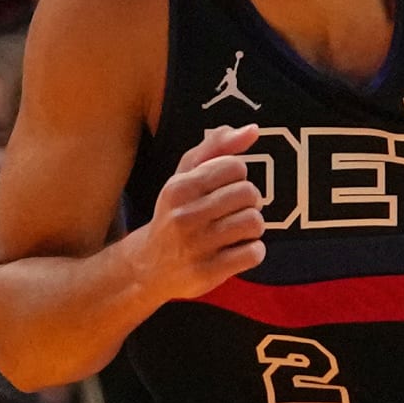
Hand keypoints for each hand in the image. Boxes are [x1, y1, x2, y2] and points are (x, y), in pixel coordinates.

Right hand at [133, 124, 266, 303]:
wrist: (148, 267)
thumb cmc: (174, 215)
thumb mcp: (184, 177)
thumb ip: (216, 148)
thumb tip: (252, 130)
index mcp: (179, 188)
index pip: (235, 167)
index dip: (237, 178)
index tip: (225, 189)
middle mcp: (185, 215)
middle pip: (250, 194)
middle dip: (249, 203)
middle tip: (233, 213)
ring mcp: (197, 246)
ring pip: (255, 222)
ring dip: (252, 228)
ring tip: (237, 232)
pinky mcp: (208, 272)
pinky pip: (254, 253)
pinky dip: (253, 251)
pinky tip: (237, 251)